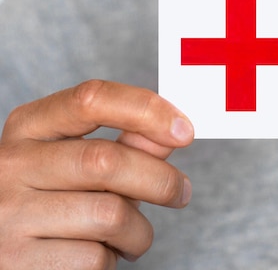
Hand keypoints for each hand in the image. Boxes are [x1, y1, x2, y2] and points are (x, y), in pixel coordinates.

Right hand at [0, 80, 193, 268]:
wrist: (5, 252)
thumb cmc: (51, 201)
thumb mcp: (77, 163)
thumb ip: (125, 145)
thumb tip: (174, 131)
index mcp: (28, 127)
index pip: (91, 99)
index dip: (146, 110)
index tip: (184, 130)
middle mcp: (11, 165)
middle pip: (108, 161)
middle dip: (161, 180)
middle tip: (181, 194)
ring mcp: (10, 215)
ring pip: (110, 215)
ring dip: (139, 232)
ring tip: (130, 236)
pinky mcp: (18, 262)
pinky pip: (95, 258)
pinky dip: (112, 259)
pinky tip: (98, 254)